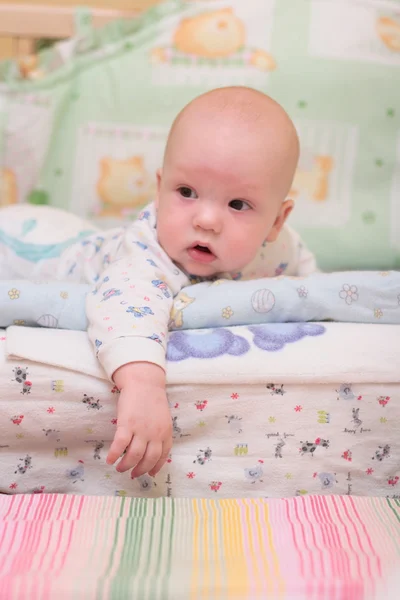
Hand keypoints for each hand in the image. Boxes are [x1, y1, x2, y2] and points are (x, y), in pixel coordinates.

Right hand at [106, 363, 171, 477]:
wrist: (144, 382)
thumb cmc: (152, 399)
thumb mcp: (163, 418)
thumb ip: (160, 433)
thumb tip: (153, 449)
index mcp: (166, 432)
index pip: (162, 456)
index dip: (155, 467)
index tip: (149, 474)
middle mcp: (155, 434)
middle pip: (148, 459)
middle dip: (139, 470)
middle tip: (132, 474)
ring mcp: (141, 430)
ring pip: (133, 456)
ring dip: (125, 465)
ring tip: (119, 468)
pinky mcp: (127, 424)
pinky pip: (120, 445)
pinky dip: (114, 455)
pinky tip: (109, 460)